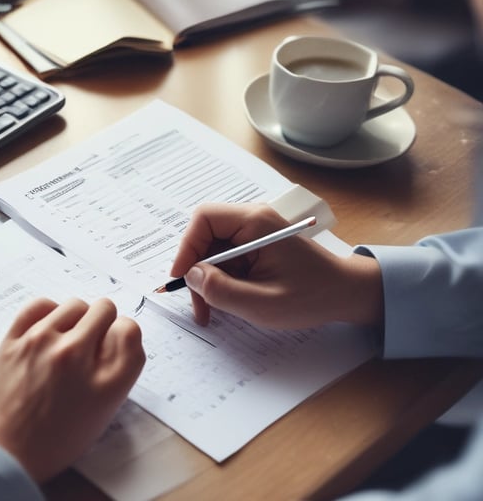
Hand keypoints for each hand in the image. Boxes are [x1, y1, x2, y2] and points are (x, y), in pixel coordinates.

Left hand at [0, 297, 144, 482]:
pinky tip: (48, 330)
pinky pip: (41, 304)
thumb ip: (115, 371)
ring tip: (67, 339)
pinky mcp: (14, 339)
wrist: (3, 453)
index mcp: (105, 381)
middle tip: (90, 343)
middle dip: (102, 323)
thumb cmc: (53, 441)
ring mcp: (43, 343)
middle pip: (105, 308)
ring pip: (75, 304)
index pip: (130, 329)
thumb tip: (114, 334)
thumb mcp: (102, 412)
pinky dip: (49, 312)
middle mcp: (77, 356)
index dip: (123, 335)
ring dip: (76, 318)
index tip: (112, 343)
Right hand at [170, 203, 383, 327]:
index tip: (181, 277)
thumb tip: (190, 275)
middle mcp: (253, 219)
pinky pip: (227, 256)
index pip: (204, 219)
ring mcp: (255, 231)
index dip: (186, 247)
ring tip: (212, 309)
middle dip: (196, 268)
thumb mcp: (262, 303)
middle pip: (206, 235)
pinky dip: (221, 278)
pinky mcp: (257, 244)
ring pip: (213, 249)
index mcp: (256, 223)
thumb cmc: (312, 296)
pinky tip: (227, 300)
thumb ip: (221, 290)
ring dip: (208, 278)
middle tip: (199, 304)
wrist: (347, 293)